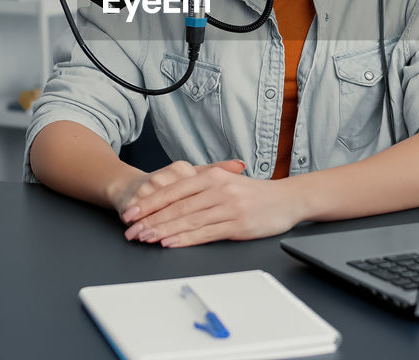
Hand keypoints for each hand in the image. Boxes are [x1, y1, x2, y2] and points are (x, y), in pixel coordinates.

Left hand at [122, 166, 303, 246]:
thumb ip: (203, 184)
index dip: (149, 203)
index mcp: (212, 176)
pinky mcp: (237, 224)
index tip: (131, 213)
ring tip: (145, 238)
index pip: (173, 190)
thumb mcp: (228, 180)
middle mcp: (218, 189)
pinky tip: (170, 243)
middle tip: (131, 230)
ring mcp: (228, 207)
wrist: (288, 199)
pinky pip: (205, 233)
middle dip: (150, 220)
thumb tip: (172, 194)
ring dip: (163, 230)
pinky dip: (185, 239)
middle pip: (177, 206)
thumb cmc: (256, 193)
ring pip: (188, 220)